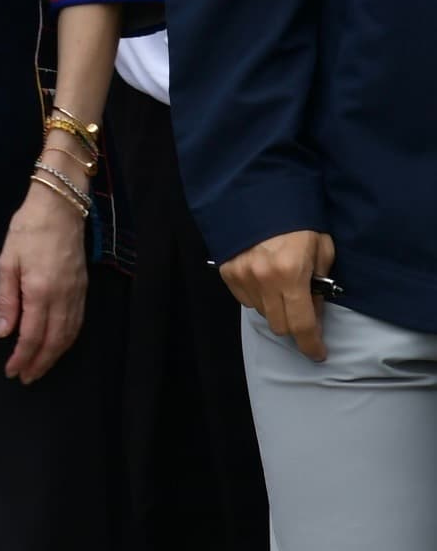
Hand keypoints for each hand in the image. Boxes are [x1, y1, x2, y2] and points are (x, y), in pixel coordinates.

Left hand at [0, 184, 89, 382]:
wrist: (60, 208)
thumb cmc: (27, 230)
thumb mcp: (6, 262)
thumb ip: (7, 299)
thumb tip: (4, 331)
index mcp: (40, 292)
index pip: (32, 336)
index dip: (22, 357)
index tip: (11, 371)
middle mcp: (63, 298)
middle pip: (54, 342)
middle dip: (39, 363)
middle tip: (25, 378)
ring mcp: (77, 294)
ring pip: (69, 336)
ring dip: (55, 356)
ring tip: (39, 368)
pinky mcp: (84, 289)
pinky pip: (78, 323)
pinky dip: (68, 340)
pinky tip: (59, 346)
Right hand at [219, 228, 336, 362]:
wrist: (261, 197)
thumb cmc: (299, 223)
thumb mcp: (321, 251)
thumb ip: (319, 284)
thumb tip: (315, 309)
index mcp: (291, 273)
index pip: (302, 324)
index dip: (311, 344)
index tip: (318, 353)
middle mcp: (263, 278)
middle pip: (279, 325)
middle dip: (294, 325)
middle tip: (303, 313)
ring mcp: (241, 275)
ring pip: (262, 313)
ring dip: (275, 309)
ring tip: (282, 290)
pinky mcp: (227, 271)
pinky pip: (245, 300)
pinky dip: (258, 298)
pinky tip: (265, 282)